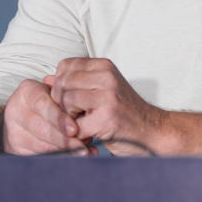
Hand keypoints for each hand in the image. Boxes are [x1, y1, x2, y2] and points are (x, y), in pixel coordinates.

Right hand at [1, 78, 91, 155]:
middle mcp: (16, 110)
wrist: (22, 114)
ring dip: (64, 151)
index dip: (59, 119)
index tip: (75, 130)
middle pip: (41, 129)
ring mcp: (14, 131)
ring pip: (41, 146)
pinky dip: (59, 159)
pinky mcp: (16, 148)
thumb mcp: (54, 93)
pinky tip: (74, 158)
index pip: (42, 105)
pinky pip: (39, 156)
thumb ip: (67, 100)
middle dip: (64, 140)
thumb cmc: (47, 101)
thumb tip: (85, 114)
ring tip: (84, 152)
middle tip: (83, 147)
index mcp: (26, 92)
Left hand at [46, 58, 164, 155]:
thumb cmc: (125, 112)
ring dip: (68, 118)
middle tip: (74, 116)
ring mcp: (107, 98)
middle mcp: (106, 77)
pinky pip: (73, 126)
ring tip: (83, 124)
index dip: (60, 83)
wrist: (154, 132)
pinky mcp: (106, 119)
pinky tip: (88, 136)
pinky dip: (75, 135)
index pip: (65, 65)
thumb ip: (76, 83)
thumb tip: (46, 79)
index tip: (71, 99)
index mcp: (105, 66)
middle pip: (61, 83)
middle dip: (60, 103)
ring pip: (65, 101)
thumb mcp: (103, 89)